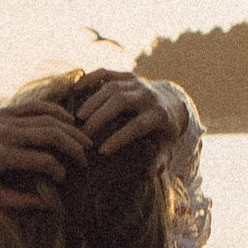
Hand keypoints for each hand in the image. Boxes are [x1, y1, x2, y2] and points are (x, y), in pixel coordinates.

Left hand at [0, 103, 90, 214]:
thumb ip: (18, 200)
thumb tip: (46, 205)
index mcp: (1, 156)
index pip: (43, 160)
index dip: (59, 170)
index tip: (63, 179)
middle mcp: (6, 133)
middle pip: (51, 134)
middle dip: (73, 146)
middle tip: (86, 158)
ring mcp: (7, 118)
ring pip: (48, 117)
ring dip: (70, 129)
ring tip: (85, 141)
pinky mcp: (6, 110)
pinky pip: (37, 106)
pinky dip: (56, 111)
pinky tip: (69, 121)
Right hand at [69, 68, 186, 158]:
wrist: (171, 102)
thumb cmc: (165, 131)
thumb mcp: (167, 147)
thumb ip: (159, 160)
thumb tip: (148, 174)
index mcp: (159, 115)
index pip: (137, 126)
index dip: (120, 138)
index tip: (102, 151)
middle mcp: (147, 95)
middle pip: (121, 101)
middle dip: (101, 116)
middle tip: (83, 132)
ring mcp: (136, 82)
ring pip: (111, 87)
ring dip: (92, 101)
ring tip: (77, 118)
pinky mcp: (125, 75)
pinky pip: (105, 73)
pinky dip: (90, 79)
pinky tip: (75, 90)